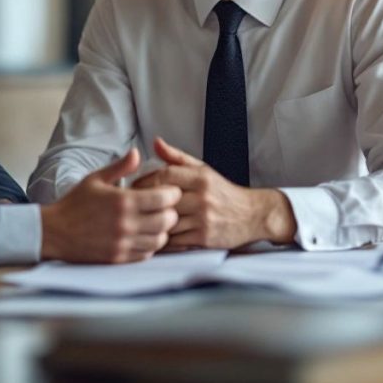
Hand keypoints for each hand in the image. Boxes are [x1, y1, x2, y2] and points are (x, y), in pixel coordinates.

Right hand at [39, 149, 179, 262]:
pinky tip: (143, 236)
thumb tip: (138, 152)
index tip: (168, 191)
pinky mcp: (118, 259)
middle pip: (168, 220)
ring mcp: (123, 244)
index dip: (171, 193)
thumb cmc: (75, 203)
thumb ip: (120, 167)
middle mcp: (126, 224)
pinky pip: (147, 254)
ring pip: (160, 240)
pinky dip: (150, 245)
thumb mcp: (95, 179)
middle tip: (164, 207)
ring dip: (162, 230)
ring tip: (154, 222)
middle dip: (171, 212)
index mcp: (123, 201)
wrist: (54, 232)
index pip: (164, 199)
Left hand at [133, 137, 295, 249]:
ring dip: (152, 223)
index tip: (133, 188)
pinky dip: (163, 239)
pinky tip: (155, 236)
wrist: (252, 215)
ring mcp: (203, 219)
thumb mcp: (203, 170)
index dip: (145, 181)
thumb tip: (155, 142)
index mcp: (200, 177)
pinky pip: (176, 240)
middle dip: (144, 204)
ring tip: (139, 223)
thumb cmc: (224, 192)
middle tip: (130, 207)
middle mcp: (202, 197)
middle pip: (163, 200)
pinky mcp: (205, 238)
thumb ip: (176, 158)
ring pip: (167, 222)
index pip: (165, 175)